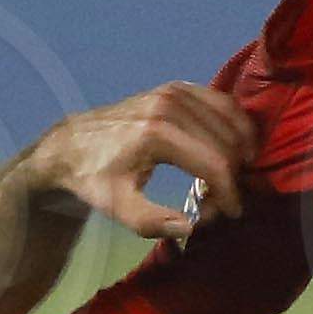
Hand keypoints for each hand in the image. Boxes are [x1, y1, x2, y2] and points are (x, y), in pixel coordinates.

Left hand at [28, 82, 252, 244]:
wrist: (72, 144)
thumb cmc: (95, 178)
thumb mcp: (117, 206)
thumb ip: (151, 222)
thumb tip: (190, 226)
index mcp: (156, 134)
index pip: (214, 165)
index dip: (230, 193)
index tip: (232, 212)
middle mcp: (170, 105)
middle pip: (227, 143)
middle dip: (234, 174)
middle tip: (223, 199)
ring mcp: (175, 91)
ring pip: (231, 119)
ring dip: (240, 149)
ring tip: (231, 176)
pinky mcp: (178, 87)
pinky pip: (222, 102)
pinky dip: (234, 125)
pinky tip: (231, 147)